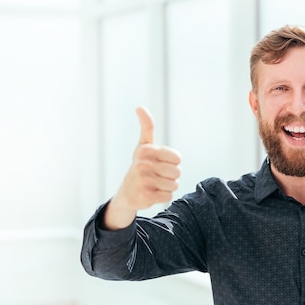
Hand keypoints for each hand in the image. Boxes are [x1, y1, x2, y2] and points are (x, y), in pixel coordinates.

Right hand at [104, 107, 180, 228]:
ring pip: (174, 185)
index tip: (160, 163)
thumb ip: (147, 127)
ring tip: (154, 184)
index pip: (177, 158)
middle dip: (171, 176)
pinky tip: (152, 193)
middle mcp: (142, 164)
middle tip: (157, 175)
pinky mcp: (145, 197)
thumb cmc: (140, 165)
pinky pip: (168, 197)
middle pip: (177, 172)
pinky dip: (163, 197)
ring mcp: (142, 181)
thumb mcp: (144, 145)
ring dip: (167, 187)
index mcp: (146, 150)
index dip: (173, 163)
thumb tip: (140, 107)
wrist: (127, 192)